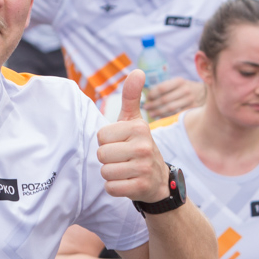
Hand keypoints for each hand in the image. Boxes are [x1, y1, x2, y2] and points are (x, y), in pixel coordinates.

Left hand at [97, 71, 171, 203]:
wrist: (158, 179)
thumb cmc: (138, 146)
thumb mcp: (134, 121)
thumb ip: (131, 97)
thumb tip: (137, 71)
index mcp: (139, 128)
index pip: (101, 136)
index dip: (107, 142)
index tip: (121, 144)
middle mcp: (143, 146)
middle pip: (101, 155)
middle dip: (108, 159)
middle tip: (123, 159)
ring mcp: (144, 168)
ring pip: (105, 172)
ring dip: (111, 174)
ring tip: (125, 170)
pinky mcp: (141, 187)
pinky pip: (111, 188)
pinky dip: (114, 188)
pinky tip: (127, 182)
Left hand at [142, 77, 203, 119]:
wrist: (205, 93)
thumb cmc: (185, 89)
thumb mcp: (177, 83)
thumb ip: (165, 87)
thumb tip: (148, 96)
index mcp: (179, 81)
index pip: (161, 88)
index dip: (152, 94)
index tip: (147, 98)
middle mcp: (185, 89)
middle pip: (165, 99)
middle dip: (153, 104)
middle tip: (146, 108)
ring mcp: (190, 100)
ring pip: (170, 108)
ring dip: (159, 112)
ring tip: (151, 114)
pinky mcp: (193, 109)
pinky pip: (177, 114)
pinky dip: (168, 116)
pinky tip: (162, 118)